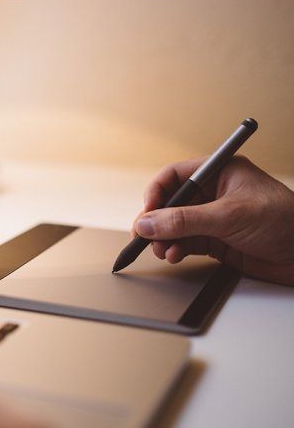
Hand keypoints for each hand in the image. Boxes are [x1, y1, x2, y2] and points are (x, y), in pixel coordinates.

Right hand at [133, 156, 293, 285]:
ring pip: (174, 226)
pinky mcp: (215, 240)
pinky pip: (184, 242)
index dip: (156, 193)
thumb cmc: (286, 220)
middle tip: (146, 236)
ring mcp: (213, 218)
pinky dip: (175, 249)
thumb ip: (185, 221)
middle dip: (157, 221)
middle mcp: (213, 193)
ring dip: (164, 239)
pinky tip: (175, 255)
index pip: (174, 176)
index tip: (148, 213)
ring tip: (164, 250)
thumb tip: (149, 223)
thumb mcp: (229, 216)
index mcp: (219, 172)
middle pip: (170, 203)